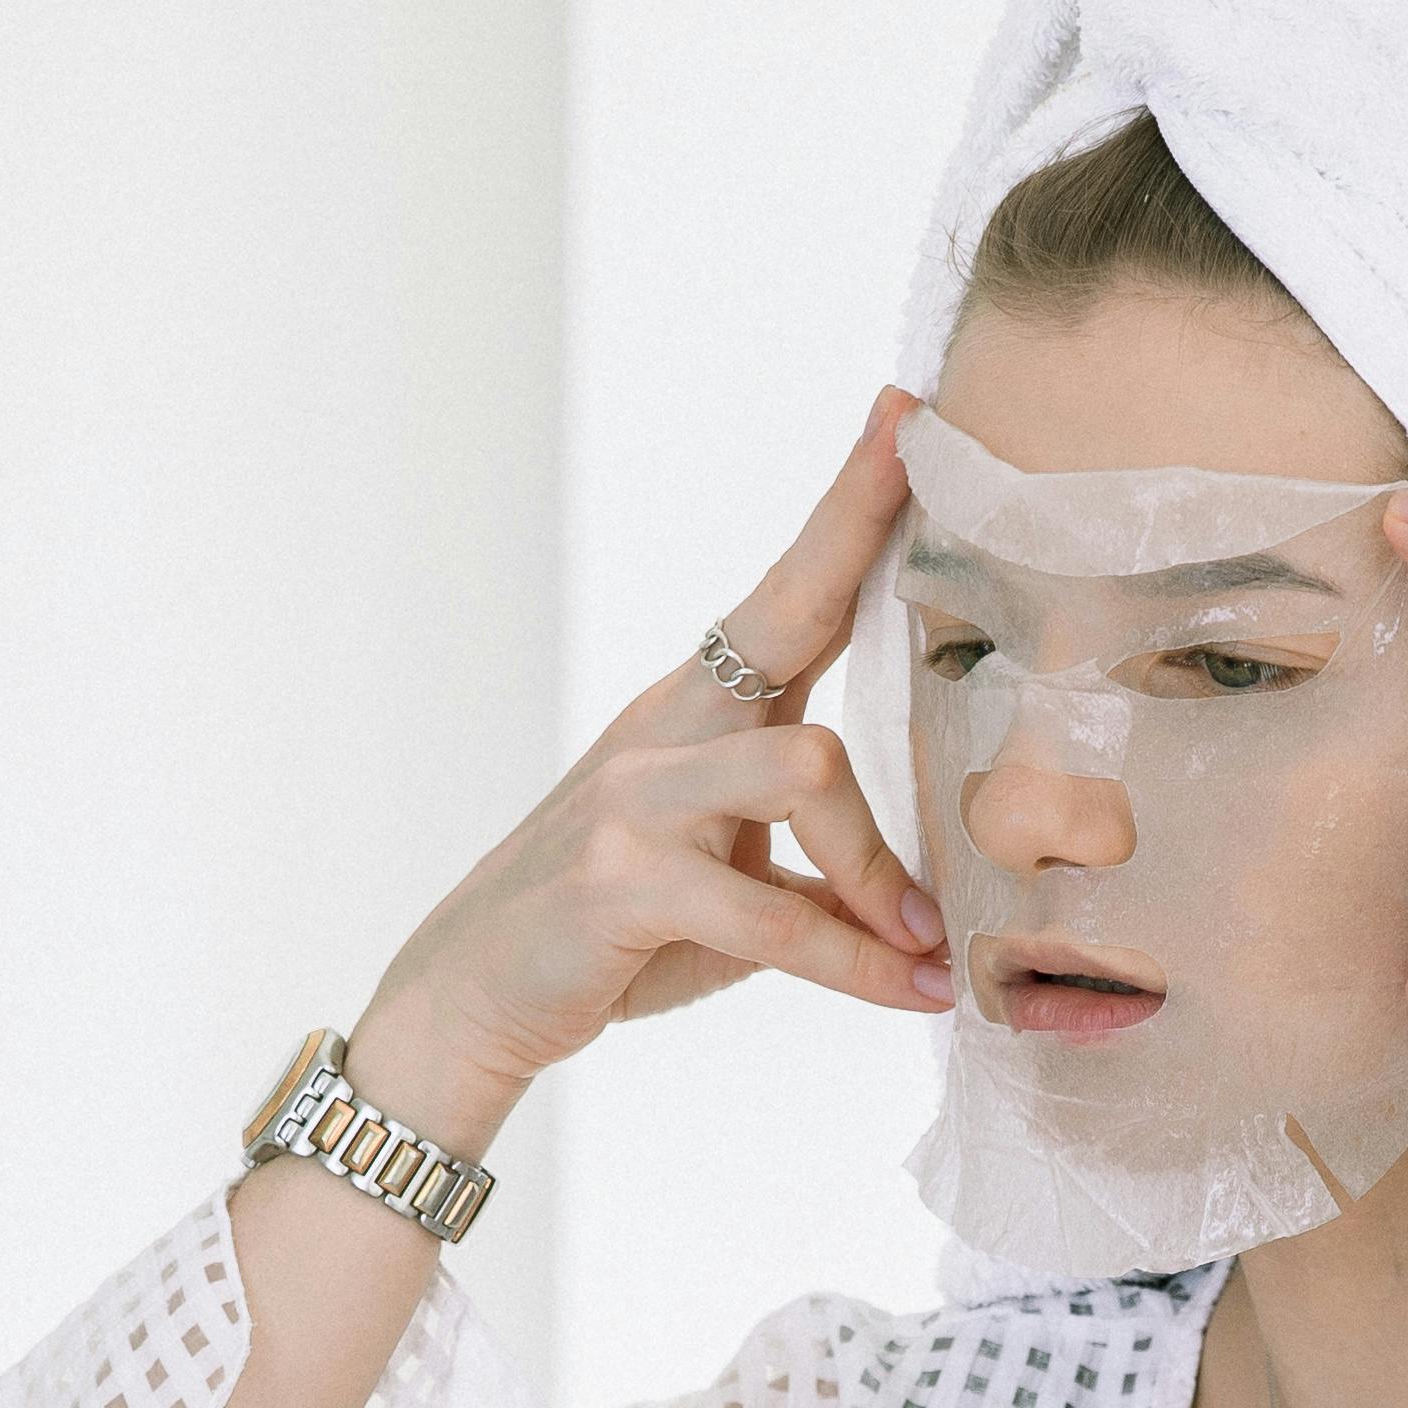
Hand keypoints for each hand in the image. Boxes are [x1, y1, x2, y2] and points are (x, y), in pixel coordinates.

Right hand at [352, 390, 953, 1149]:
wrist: (476, 993)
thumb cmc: (613, 929)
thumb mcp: (722, 874)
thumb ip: (810, 856)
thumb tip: (927, 891)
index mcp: (699, 709)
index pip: (790, 588)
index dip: (850, 503)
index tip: (904, 414)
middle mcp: (668, 728)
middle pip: (791, 619)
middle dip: (861, 539)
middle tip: (932, 470)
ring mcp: (638, 798)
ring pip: (807, 771)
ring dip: (880, 867)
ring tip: (926, 942)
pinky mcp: (623, 882)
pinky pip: (774, 916)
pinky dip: (854, 964)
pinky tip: (907, 993)